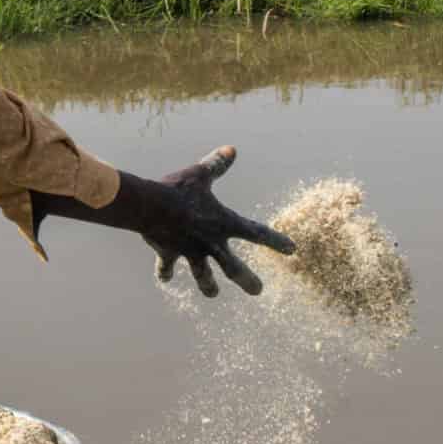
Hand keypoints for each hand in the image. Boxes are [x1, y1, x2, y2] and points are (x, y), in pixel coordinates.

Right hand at [33, 145, 295, 298]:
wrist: (150, 206)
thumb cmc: (179, 189)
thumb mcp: (200, 174)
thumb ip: (217, 164)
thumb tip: (232, 149)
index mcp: (223, 222)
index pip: (256, 233)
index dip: (275, 241)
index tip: (292, 250)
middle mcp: (210, 242)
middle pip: (233, 267)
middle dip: (246, 281)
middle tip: (257, 291)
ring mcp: (190, 251)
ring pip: (203, 274)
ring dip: (208, 286)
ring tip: (212, 294)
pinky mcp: (169, 253)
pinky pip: (167, 266)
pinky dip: (165, 271)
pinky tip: (165, 278)